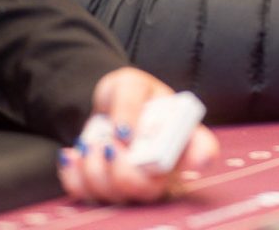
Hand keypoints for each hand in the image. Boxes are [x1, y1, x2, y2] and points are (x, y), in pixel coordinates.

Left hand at [56, 67, 217, 203]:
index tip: (194, 158)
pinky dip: (75, 175)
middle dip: (123, 171)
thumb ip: (130, 102)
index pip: (203, 150)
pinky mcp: (108, 191)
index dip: (201, 157)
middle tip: (110, 143)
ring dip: (94, 167)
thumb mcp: (129, 83)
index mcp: (180, 136)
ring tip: (93, 142)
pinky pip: (89, 196)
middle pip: (152, 190)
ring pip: (117, 196)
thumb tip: (125, 132)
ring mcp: (137, 184)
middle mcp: (164, 168)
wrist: (103, 106)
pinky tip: (77, 155)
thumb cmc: (127, 94)